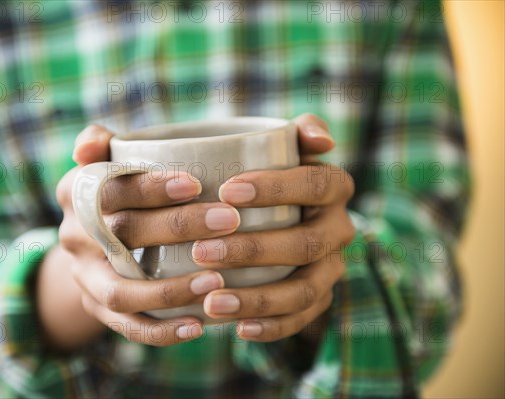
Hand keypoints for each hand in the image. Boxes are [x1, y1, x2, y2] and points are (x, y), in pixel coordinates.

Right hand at [54, 125, 242, 346]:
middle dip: (178, 227)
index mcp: (76, 192)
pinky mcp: (98, 309)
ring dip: (169, 289)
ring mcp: (85, 277)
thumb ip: (101, 142)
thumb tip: (91, 142)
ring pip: (121, 290)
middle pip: (123, 234)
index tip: (196, 183)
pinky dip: (161, 331)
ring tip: (216, 281)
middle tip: (229, 221)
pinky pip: (128, 327)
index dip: (151, 187)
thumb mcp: (105, 163)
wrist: (92, 243)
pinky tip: (197, 325)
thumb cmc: (118, 191)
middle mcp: (74, 236)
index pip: (111, 187)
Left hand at [193, 114, 355, 341]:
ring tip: (211, 302)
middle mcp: (339, 229)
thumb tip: (322, 139)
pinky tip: (237, 329)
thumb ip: (301, 132)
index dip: (276, 188)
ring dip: (257, 298)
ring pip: (303, 290)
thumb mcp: (284, 146)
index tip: (227, 191)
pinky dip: (271, 327)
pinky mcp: (318, 299)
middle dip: (254, 249)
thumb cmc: (270, 174)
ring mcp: (330, 268)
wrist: (278, 213)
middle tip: (202, 251)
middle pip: (306, 244)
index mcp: (334, 188)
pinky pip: (300, 320)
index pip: (315, 184)